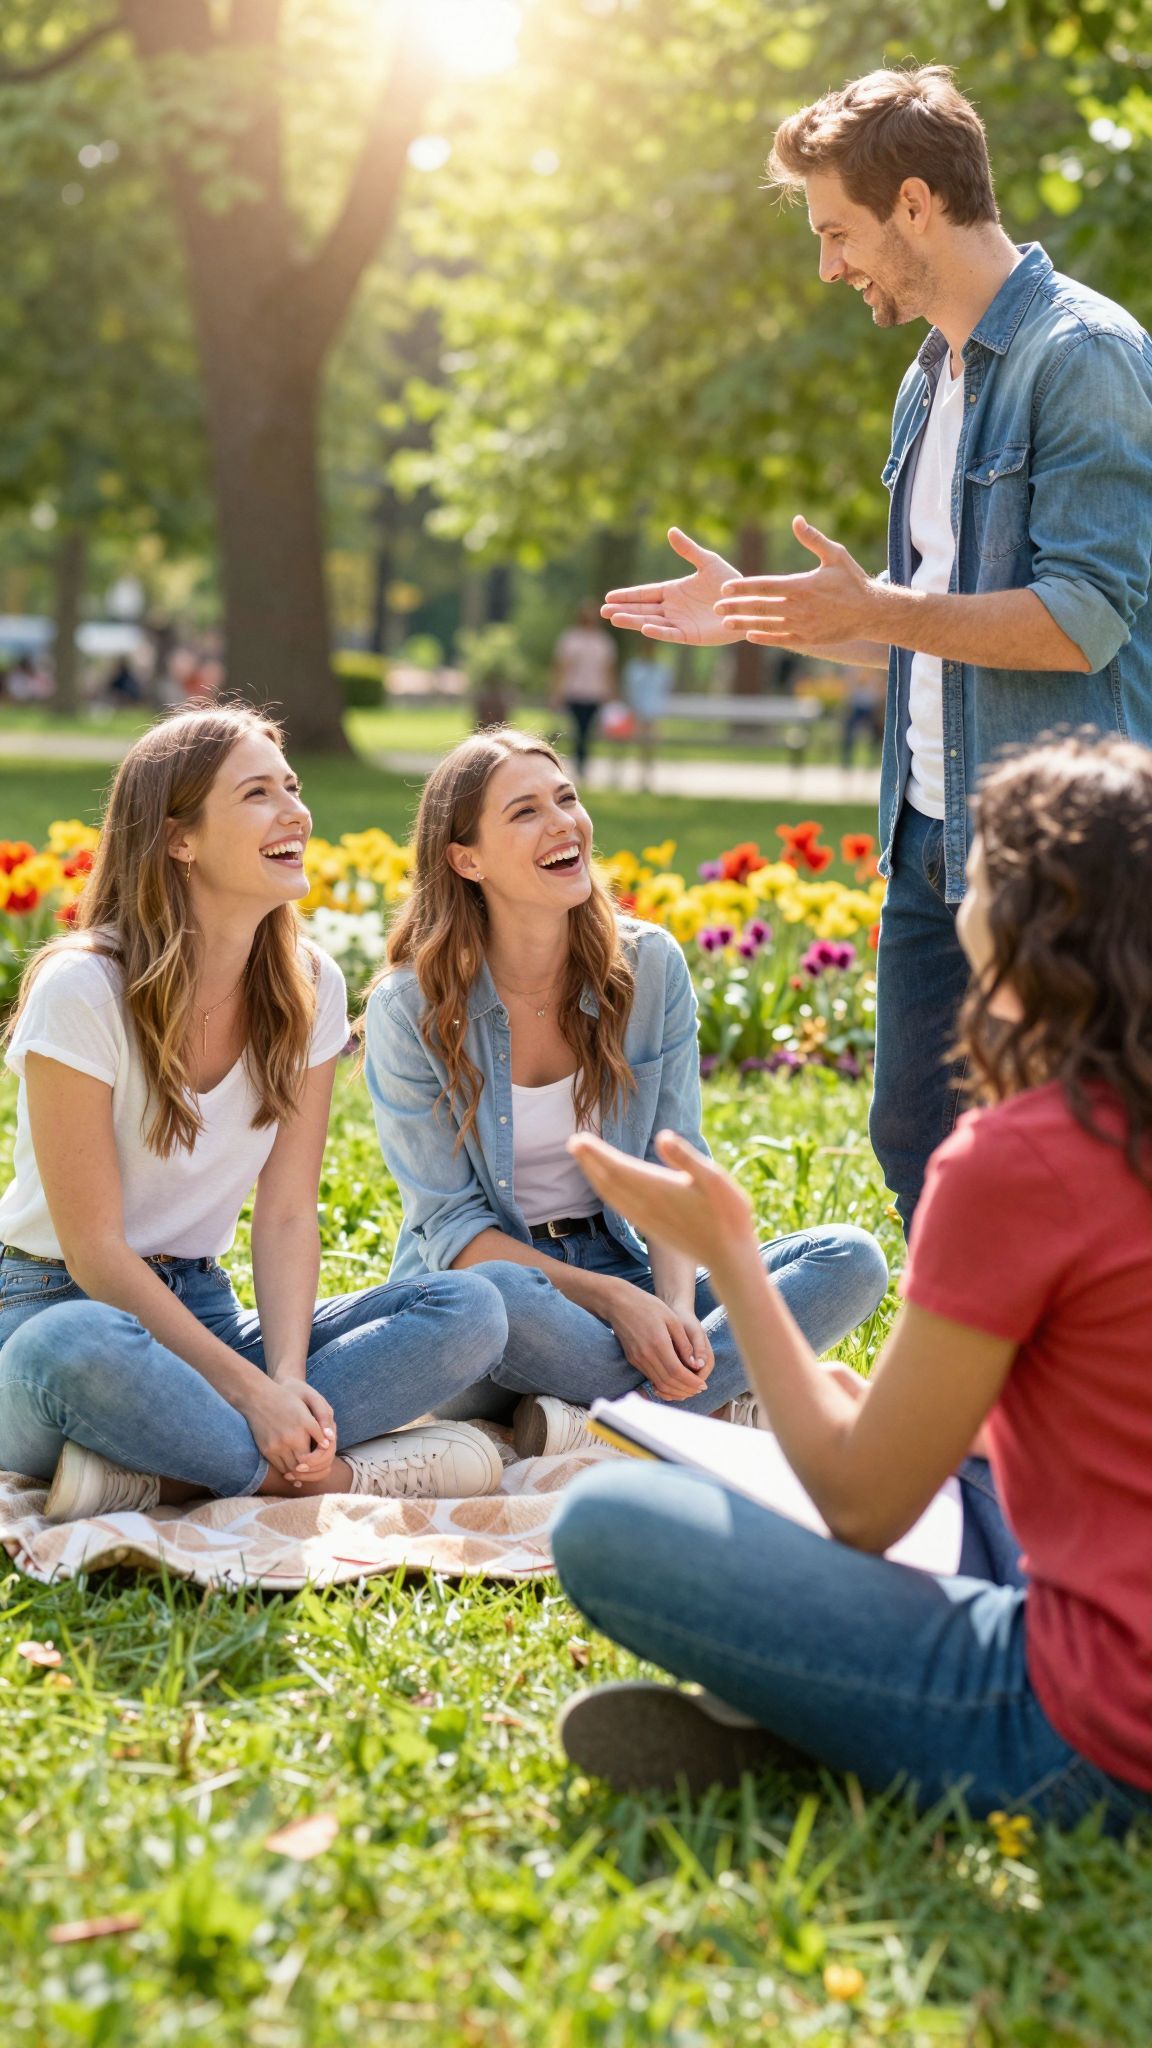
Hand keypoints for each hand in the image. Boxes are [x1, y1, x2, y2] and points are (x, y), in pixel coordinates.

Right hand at [243, 1377, 335, 1483]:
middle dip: (311, 1472)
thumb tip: (328, 1445)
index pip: (314, 1457)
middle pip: (303, 1467)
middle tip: (318, 1472)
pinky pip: (278, 1467)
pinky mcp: (265, 1450)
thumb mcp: (305, 1410)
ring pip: (290, 1470)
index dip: (320, 1463)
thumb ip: (318, 1428)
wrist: (257, 1397)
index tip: (325, 1463)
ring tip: (308, 1474)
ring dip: (299, 1475)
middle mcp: (288, 1440)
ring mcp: (275, 1446)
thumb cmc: (285, 1400)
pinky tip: (294, 1472)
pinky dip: (287, 1472)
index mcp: (301, 1429)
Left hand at [571, 1130, 756, 1283]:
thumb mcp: (714, 1179)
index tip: (577, 1138)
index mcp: (657, 1188)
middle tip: (573, 1141)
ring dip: (594, 1175)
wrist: (728, 1256)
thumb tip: (662, 1136)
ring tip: (583, 1158)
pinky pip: (620, 1206)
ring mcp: (646, 1218)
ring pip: (610, 1194)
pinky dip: (607, 1191)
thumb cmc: (727, 1214)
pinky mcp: (650, 1227)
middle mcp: (646, 1204)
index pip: (617, 1167)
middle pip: (607, 1180)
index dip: (595, 1153)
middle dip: (588, 1161)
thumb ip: (686, 1157)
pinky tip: (606, 1185)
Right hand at [602, 528, 743, 645]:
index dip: (627, 595)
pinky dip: (658, 632)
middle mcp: (672, 608)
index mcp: (673, 591)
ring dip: (633, 620)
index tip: (608, 596)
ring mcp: (679, 623)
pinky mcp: (690, 636)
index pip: (644, 593)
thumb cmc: (730, 583)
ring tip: (614, 618)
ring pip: (650, 622)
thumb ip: (688, 550)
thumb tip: (670, 531)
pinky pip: (670, 634)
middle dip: (623, 610)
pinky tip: (645, 628)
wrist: (748, 603)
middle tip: (603, 611)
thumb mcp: (708, 562)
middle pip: (642, 609)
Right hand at [603, 1281, 713, 1400]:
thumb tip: (696, 1364)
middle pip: (668, 1382)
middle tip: (698, 1390)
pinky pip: (650, 1378)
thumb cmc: (648, 1306)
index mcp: (658, 1343)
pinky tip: (674, 1383)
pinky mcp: (632, 1360)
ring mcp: (637, 1359)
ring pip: (658, 1384)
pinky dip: (663, 1385)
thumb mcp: (672, 1319)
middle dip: (685, 1390)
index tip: (702, 1385)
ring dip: (675, 1391)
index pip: (677, 1372)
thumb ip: (684, 1343)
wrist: (619, 1303)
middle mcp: (646, 1355)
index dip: (691, 1382)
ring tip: (689, 1389)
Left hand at [714, 515, 883, 646]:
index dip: (743, 587)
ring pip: (766, 625)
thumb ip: (813, 539)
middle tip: (716, 606)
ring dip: (744, 623)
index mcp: (801, 586)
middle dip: (736, 606)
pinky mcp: (808, 639)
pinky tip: (749, 635)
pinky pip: (780, 639)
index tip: (725, 587)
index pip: (764, 586)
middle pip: (760, 607)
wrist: (871, 612)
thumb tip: (796, 520)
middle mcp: (798, 607)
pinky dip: (763, 638)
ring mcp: (802, 625)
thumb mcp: (836, 555)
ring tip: (726, 622)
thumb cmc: (852, 580)